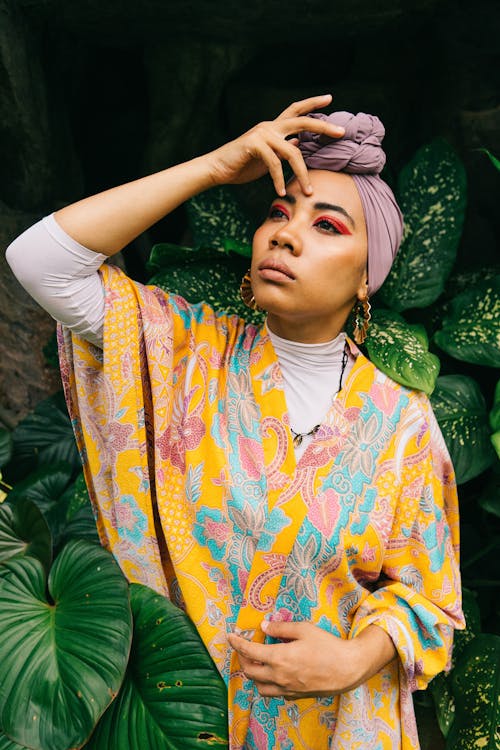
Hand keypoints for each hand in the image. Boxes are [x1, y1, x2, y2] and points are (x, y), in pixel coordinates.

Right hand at [206, 94, 344, 196]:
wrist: (218, 168)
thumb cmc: (243, 164)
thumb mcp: (268, 156)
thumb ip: (283, 148)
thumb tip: (299, 142)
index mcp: (274, 127)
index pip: (296, 111)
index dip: (313, 103)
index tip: (330, 99)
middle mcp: (270, 126)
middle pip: (302, 121)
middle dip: (323, 126)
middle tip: (341, 132)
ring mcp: (262, 133)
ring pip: (292, 151)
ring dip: (302, 173)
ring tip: (308, 190)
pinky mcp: (254, 145)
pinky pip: (274, 163)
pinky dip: (279, 180)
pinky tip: (281, 192)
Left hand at [227, 620, 396, 699]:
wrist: (348, 668)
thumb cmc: (327, 646)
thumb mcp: (304, 629)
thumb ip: (281, 628)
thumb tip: (263, 627)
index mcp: (279, 658)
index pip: (250, 652)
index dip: (237, 643)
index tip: (230, 636)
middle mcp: (279, 677)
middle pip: (250, 672)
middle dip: (243, 659)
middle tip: (245, 647)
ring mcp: (287, 689)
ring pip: (260, 687)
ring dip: (254, 675)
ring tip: (258, 662)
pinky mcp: (296, 695)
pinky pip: (275, 693)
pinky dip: (269, 684)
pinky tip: (276, 672)